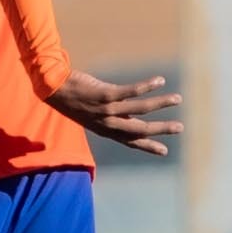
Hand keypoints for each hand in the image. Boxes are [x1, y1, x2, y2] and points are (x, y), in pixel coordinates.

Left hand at [46, 71, 183, 156]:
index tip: (164, 151)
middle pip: (140, 129)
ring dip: (161, 103)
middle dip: (161, 129)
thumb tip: (129, 116)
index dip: (147, 146)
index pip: (130, 141)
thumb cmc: (72, 98)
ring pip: (140, 109)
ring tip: (177, 98)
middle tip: (180, 127)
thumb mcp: (91, 114)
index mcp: (104, 129)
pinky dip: (147, 86)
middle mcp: (107, 123)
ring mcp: (106, 109)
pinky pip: (131, 91)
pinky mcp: (105, 94)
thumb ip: (111, 116)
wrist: (51, 87)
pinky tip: (160, 80)